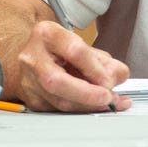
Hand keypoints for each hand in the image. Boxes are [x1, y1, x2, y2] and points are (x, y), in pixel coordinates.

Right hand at [13, 21, 129, 113]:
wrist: (35, 58)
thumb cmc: (59, 50)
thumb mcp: (83, 46)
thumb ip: (104, 61)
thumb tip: (118, 76)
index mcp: (48, 35)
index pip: (74, 51)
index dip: (94, 69)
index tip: (109, 80)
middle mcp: (33, 58)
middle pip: (56, 81)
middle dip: (87, 94)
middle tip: (107, 98)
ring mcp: (29, 81)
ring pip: (59, 101)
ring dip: (88, 106)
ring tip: (109, 104)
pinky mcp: (33, 100)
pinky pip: (60, 111)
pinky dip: (81, 111)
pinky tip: (94, 107)